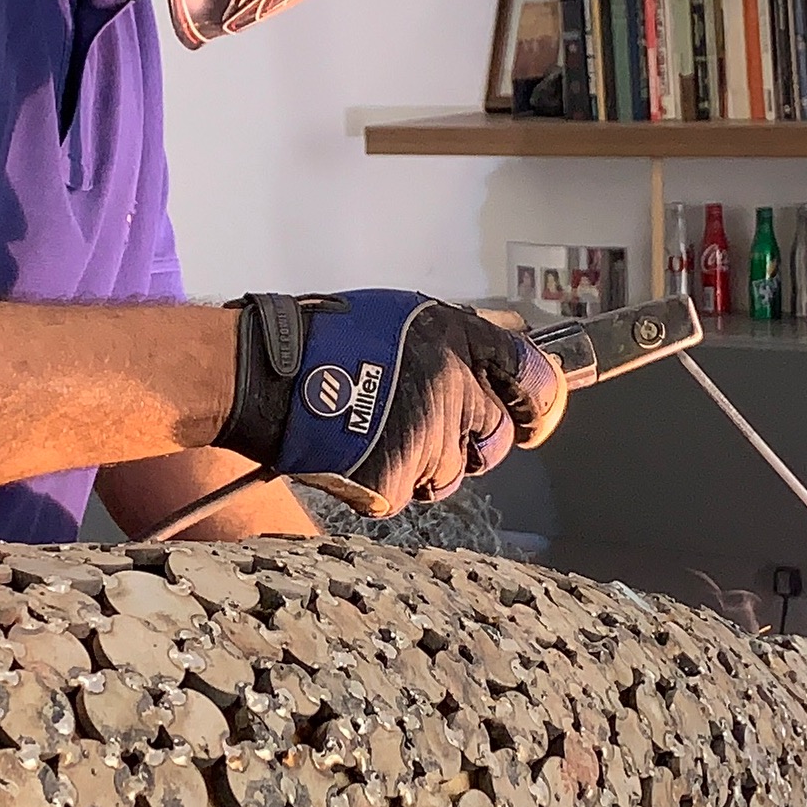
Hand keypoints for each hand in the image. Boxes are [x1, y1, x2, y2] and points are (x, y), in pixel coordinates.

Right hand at [215, 292, 565, 517]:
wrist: (266, 373)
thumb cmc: (332, 337)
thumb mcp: (410, 314)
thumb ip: (467, 332)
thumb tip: (523, 333)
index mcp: (458, 341)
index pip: (535, 377)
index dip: (540, 402)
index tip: (531, 415)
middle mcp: (451, 389)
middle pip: (496, 439)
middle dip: (476, 441)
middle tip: (437, 428)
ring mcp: (424, 439)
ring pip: (451, 473)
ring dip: (427, 462)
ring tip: (381, 433)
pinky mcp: (394, 480)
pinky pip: (409, 492)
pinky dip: (388, 480)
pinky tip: (359, 451)